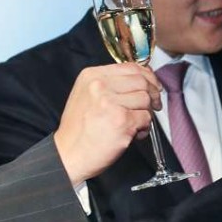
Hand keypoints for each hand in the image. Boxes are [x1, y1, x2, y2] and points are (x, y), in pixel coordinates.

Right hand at [54, 63, 160, 184]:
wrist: (69, 154)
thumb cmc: (79, 129)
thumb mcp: (87, 96)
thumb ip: (110, 85)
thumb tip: (142, 79)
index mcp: (91, 76)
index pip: (130, 67)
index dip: (147, 77)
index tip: (151, 86)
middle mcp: (99, 85)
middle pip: (141, 81)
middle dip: (152, 94)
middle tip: (152, 106)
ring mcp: (110, 102)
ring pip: (145, 99)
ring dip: (146, 113)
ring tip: (134, 124)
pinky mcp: (121, 120)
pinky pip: (146, 118)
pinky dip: (144, 128)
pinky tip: (132, 133)